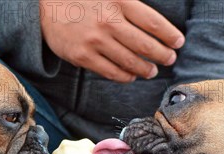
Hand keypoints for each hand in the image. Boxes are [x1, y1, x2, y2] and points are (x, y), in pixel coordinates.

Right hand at [39, 0, 184, 82]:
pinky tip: (131, 76)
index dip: (170, 35)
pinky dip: (124, 76)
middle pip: (145, 45)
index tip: (178, 42)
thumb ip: (130, 3)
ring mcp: (95, 41)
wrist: (45, 5)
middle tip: (170, 59)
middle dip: (162, 55)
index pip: (153, 23)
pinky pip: (110, 72)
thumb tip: (153, 22)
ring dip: (145, 69)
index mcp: (119, 1)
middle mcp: (109, 22)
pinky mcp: (83, 57)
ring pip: (129, 62)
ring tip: (151, 71)